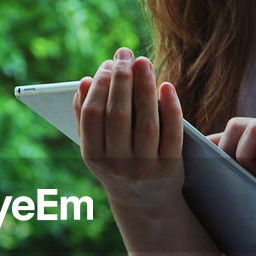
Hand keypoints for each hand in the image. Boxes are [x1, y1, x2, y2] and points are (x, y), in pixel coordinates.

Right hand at [73, 47, 184, 209]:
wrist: (145, 202)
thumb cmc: (118, 162)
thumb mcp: (96, 147)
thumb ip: (86, 117)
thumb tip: (83, 82)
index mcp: (94, 157)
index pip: (93, 115)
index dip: (100, 86)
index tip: (107, 63)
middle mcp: (118, 165)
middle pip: (118, 115)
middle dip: (121, 80)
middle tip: (125, 54)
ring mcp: (145, 168)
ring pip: (146, 122)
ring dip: (144, 87)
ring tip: (142, 61)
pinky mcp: (170, 168)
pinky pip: (172, 134)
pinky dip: (170, 108)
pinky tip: (166, 86)